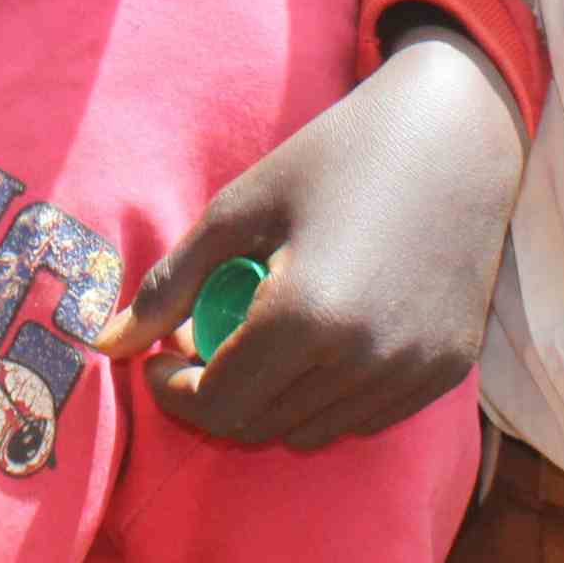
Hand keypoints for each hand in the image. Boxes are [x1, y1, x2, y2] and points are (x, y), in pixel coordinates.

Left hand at [95, 29, 523, 446]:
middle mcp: (364, 360)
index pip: (219, 404)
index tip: (159, 358)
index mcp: (306, 318)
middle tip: (203, 343)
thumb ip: (172, 282)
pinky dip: (328, 397)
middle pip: (262, 426)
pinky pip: (366, 416)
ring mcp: (414, 372)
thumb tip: (107, 344)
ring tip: (261, 336)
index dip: (175, 392)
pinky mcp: (448, 370)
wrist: (456, 133)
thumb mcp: (241, 206)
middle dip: (216, 397)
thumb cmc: (337, 156)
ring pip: (313, 429)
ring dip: (271, 400)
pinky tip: (321, 339)